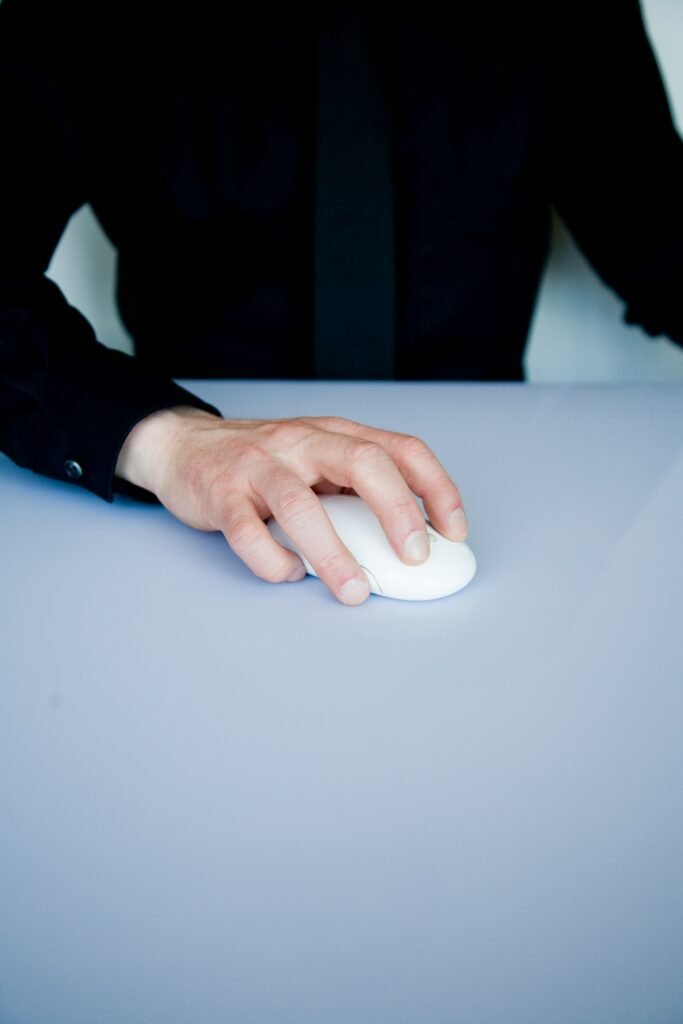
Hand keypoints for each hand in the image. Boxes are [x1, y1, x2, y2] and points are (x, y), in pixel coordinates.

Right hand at [115, 406, 468, 605]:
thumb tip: (411, 543)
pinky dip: (273, 562)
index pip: (401, 449)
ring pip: (301, 505)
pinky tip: (288, 573)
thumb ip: (356, 491)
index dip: (436, 487)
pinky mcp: (222, 494)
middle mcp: (303, 441)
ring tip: (354, 590)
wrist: (182, 446)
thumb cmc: (263, 463)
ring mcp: (259, 465)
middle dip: (396, 511)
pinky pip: (248, 534)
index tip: (455, 530)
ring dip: (334, 554)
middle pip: (363, 463)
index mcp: (335, 435)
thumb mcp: (317, 461)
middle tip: (414, 557)